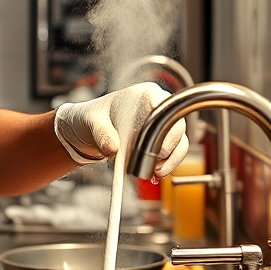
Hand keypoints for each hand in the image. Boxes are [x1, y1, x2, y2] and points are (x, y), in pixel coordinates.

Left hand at [53, 82, 188, 176]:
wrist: (91, 128)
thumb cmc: (93, 118)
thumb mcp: (91, 122)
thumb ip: (101, 134)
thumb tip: (112, 148)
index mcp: (146, 94)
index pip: (165, 110)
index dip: (161, 130)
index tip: (152, 149)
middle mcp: (160, 106)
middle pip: (175, 128)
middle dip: (164, 150)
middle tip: (151, 166)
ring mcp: (163, 123)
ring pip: (179, 142)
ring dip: (168, 160)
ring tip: (154, 174)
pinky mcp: (162, 139)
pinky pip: (174, 153)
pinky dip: (167, 165)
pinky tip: (154, 175)